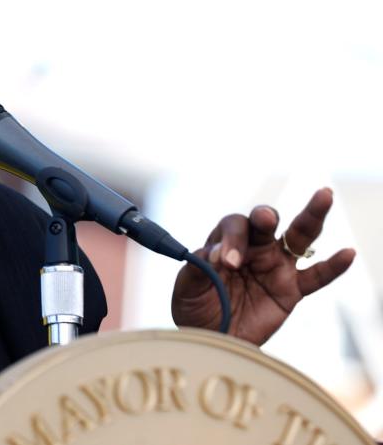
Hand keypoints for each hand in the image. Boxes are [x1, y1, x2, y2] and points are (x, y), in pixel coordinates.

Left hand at [171, 188, 355, 344]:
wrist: (210, 338)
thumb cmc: (195, 308)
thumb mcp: (186, 288)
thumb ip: (196, 270)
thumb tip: (210, 255)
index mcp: (225, 241)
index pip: (234, 227)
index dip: (230, 241)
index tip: (224, 262)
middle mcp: (254, 247)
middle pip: (265, 221)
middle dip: (265, 217)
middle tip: (264, 219)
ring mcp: (276, 265)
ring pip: (299, 236)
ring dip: (311, 216)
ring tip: (324, 196)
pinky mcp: (292, 289)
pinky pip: (317, 276)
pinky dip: (333, 266)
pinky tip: (347, 253)